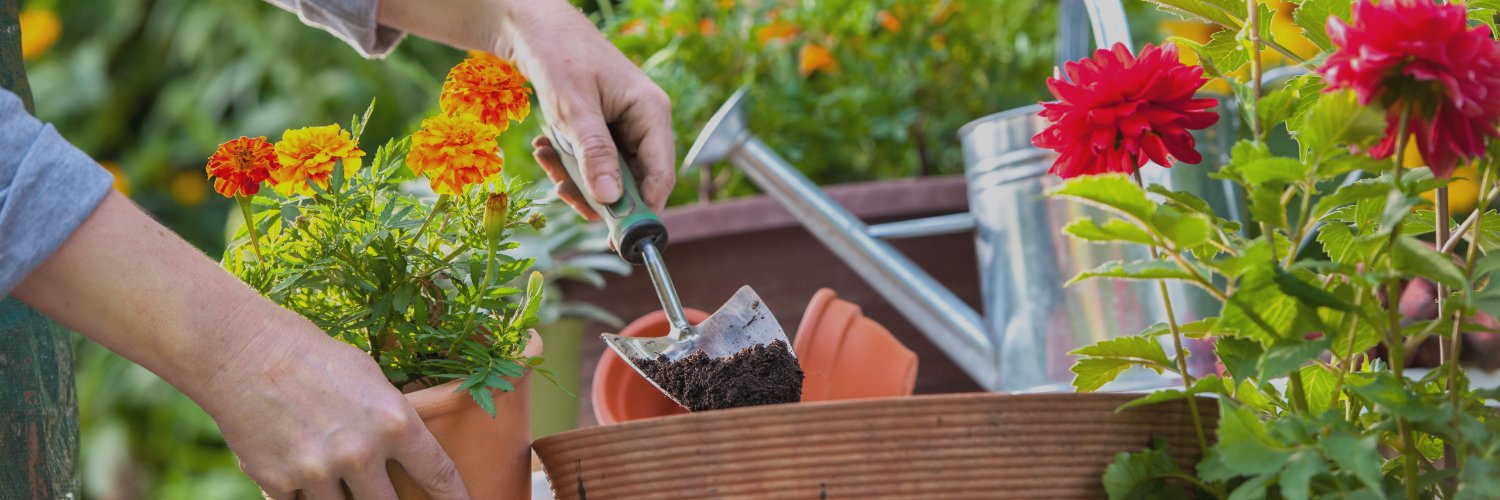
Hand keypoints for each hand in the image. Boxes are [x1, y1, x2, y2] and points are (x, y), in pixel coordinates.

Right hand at [14, 193, 466, 499]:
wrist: (243, 353)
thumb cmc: (315, 357)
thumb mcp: (371, 377)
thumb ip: (395, 418)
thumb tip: (415, 448)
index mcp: (394, 423)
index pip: (440, 476)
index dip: (456, 498)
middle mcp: (361, 454)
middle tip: (386, 491)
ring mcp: (318, 473)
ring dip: (343, 496)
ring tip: (332, 465)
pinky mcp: (278, 484)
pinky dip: (304, 493)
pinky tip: (298, 465)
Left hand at [375, 0, 676, 218]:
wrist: (537, 30)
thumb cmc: (560, 58)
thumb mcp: (574, 110)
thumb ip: (595, 153)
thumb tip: (612, 199)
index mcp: (652, 113)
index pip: (661, 175)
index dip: (643, 209)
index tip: (616, 237)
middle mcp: (645, 123)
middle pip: (634, 182)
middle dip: (596, 192)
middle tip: (562, 191)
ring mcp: (626, 129)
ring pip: (610, 176)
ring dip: (576, 177)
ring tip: (546, 157)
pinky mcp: (606, 132)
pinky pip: (594, 163)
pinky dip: (569, 163)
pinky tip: (547, 147)